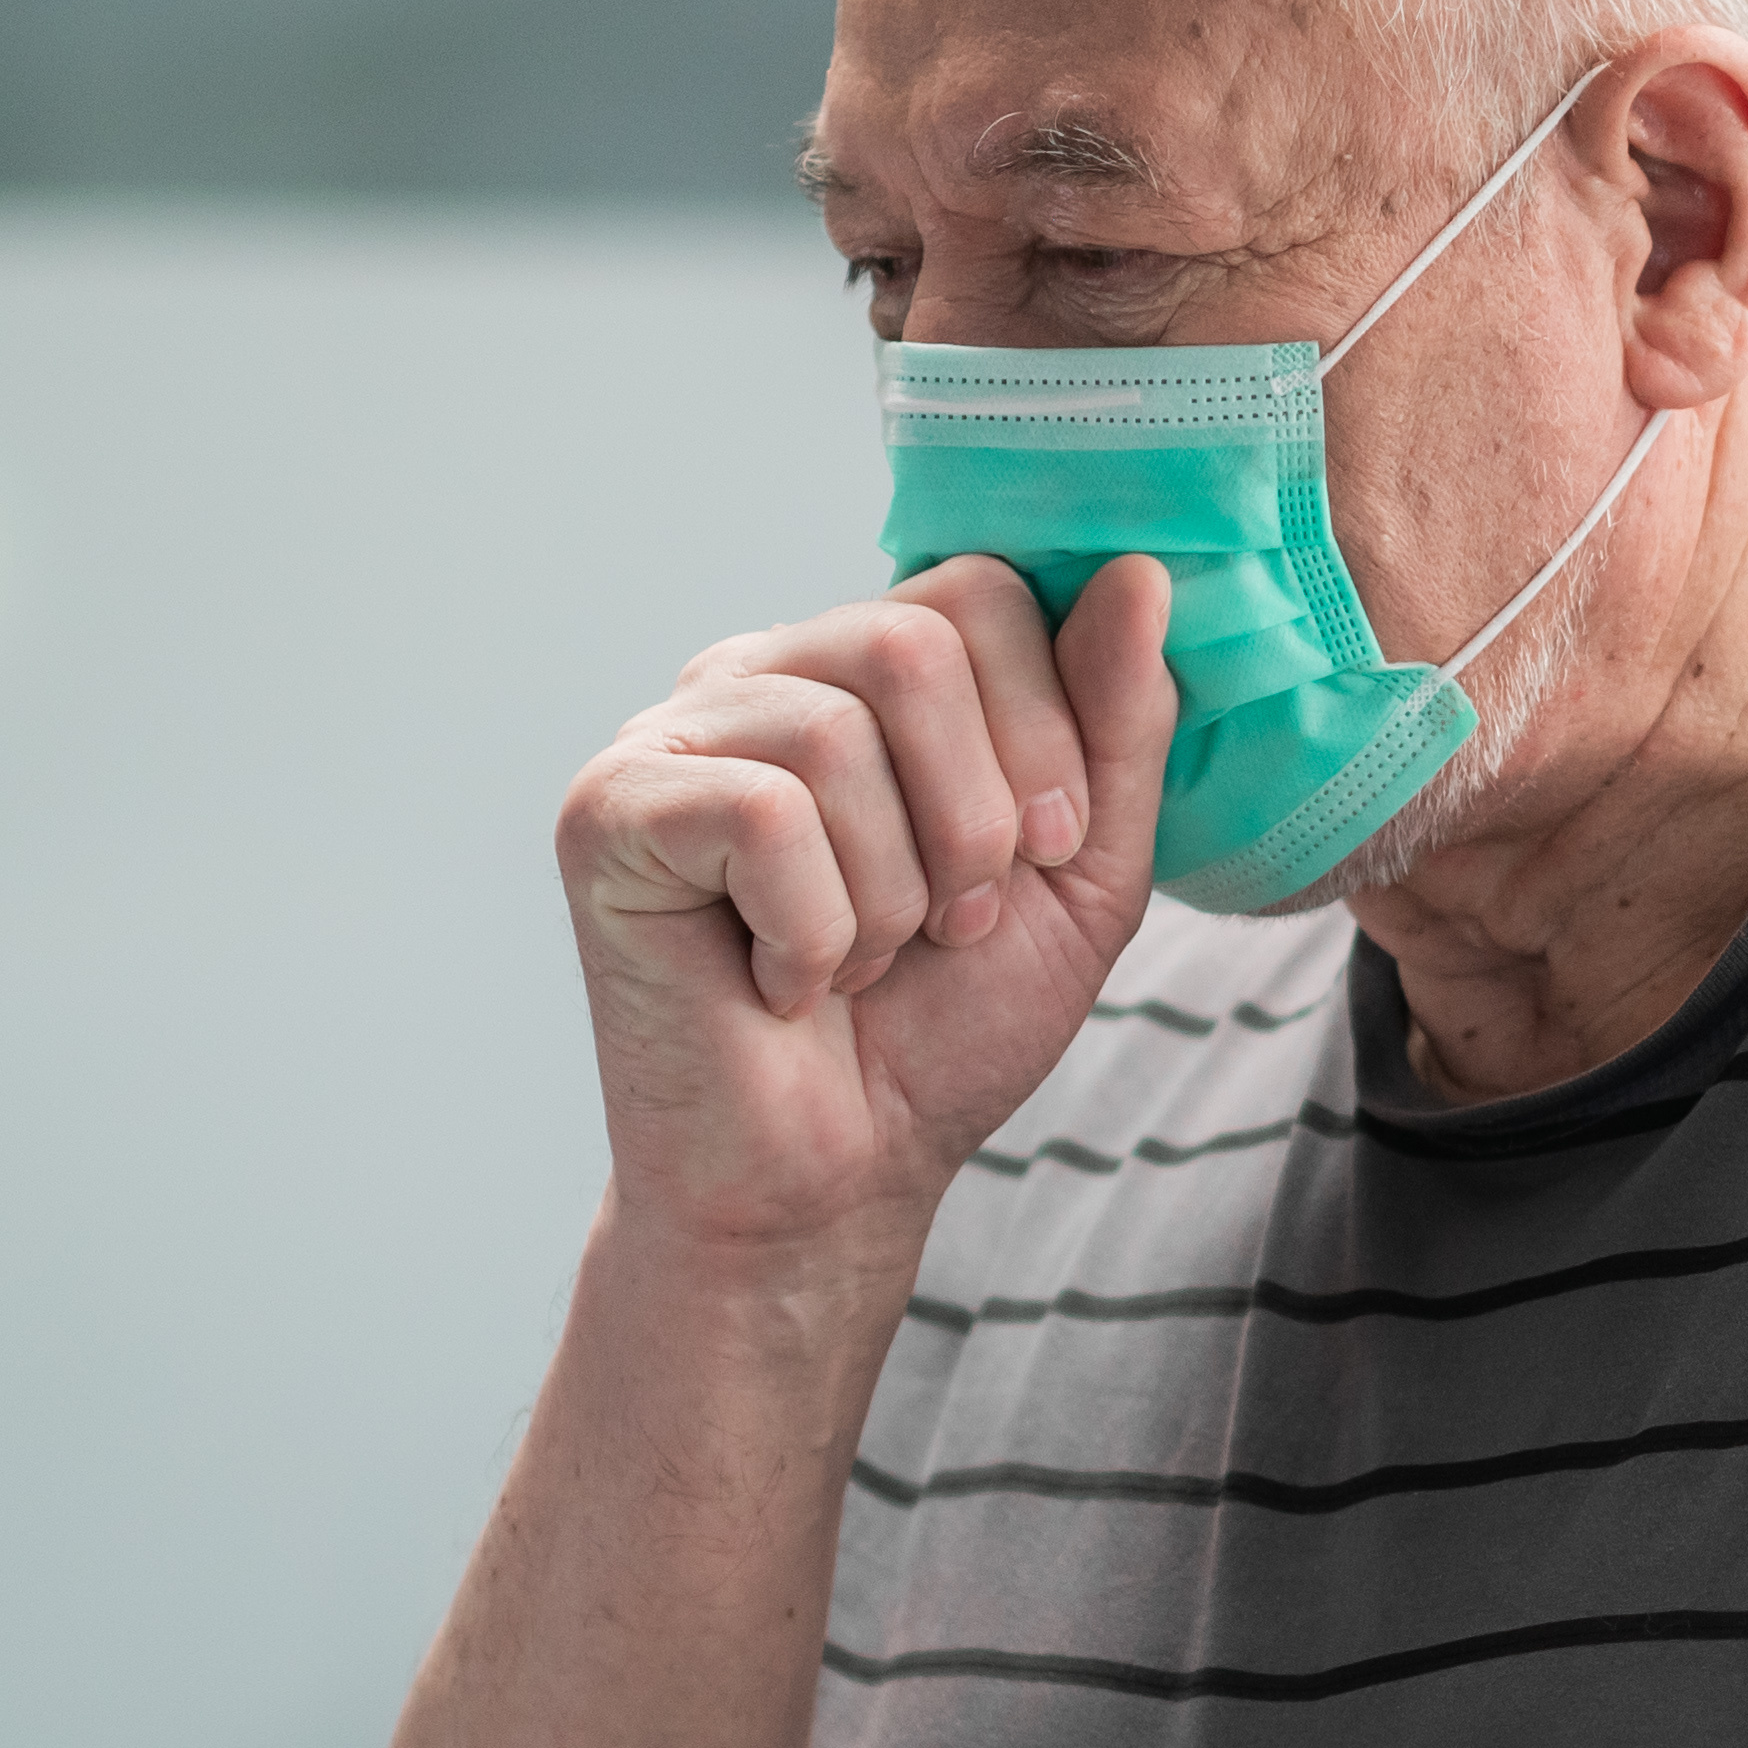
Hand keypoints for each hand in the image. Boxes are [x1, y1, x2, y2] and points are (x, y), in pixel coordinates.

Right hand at [555, 552, 1176, 1274]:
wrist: (840, 1177)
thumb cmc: (948, 1027)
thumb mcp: (1083, 872)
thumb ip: (1120, 723)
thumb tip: (1141, 570)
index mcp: (866, 672)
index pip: (980, 591)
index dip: (1045, 727)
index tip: (1043, 851)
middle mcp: (760, 675)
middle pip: (913, 640)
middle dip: (975, 816)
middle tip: (952, 924)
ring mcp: (671, 736)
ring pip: (835, 732)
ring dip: (892, 893)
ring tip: (862, 962)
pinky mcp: (606, 811)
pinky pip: (758, 812)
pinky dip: (811, 929)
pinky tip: (784, 984)